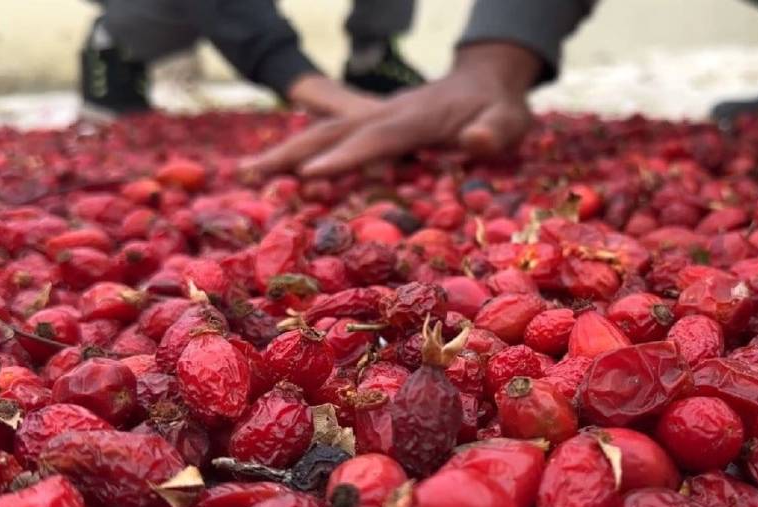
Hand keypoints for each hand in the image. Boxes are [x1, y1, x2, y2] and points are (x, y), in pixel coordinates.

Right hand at [240, 43, 542, 177]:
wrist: (487, 80)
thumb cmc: (501, 108)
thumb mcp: (511, 120)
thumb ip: (496, 131)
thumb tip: (476, 141)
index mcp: (417, 119)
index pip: (376, 138)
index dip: (345, 157)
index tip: (311, 175)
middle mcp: (387, 115)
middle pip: (333, 131)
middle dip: (293, 153)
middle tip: (249, 173)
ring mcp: (377, 117)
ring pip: (325, 131)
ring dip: (287, 151)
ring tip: (246, 172)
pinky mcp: (373, 124)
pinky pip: (333, 136)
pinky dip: (303, 151)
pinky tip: (278, 169)